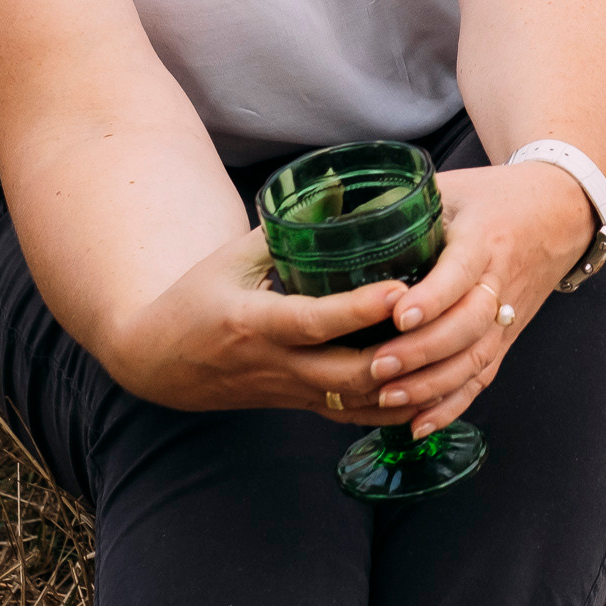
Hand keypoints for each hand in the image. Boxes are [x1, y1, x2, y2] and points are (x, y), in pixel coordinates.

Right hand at [105, 225, 429, 425]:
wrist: (158, 362)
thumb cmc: (196, 297)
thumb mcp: (231, 257)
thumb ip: (284, 229)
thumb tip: (340, 189)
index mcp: (254, 324)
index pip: (313, 322)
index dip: (359, 309)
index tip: (401, 290)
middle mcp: (274, 365)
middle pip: (346, 375)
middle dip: (399, 358)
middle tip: (444, 325)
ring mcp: (288, 392)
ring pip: (355, 402)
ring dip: (404, 387)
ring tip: (447, 354)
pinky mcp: (298, 406)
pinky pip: (350, 416)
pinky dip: (390, 408)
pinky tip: (428, 389)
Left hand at [360, 162, 595, 435]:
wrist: (562, 211)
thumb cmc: (497, 196)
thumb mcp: (454, 187)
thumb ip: (406, 204)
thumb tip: (341, 218)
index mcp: (486, 239)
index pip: (461, 273)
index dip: (432, 298)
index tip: (397, 315)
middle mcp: (501, 282)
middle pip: (468, 326)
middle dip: (422, 351)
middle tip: (377, 365)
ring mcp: (508, 316)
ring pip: (476, 360)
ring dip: (432, 385)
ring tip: (388, 398)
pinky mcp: (508, 338)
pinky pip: (483, 378)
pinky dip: (452, 405)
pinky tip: (418, 424)